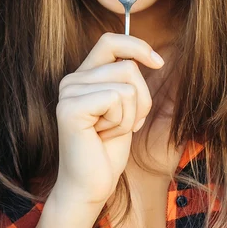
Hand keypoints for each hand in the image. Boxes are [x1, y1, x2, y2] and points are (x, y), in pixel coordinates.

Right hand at [40, 33, 163, 227]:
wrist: (90, 186)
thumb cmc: (108, 149)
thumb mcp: (124, 107)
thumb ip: (126, 80)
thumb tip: (150, 56)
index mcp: (82, 75)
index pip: (110, 41)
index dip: (136, 45)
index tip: (158, 62)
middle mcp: (71, 79)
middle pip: (127, 66)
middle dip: (141, 100)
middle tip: (124, 125)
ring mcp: (68, 92)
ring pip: (126, 85)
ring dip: (130, 115)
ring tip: (110, 131)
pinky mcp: (71, 108)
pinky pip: (116, 98)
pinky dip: (121, 122)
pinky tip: (103, 136)